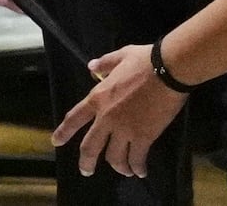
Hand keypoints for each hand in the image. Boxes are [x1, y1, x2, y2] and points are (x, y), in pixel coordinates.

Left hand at [52, 44, 187, 178]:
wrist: (169, 69)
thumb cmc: (146, 60)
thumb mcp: (121, 55)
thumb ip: (105, 63)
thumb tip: (91, 67)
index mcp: (98, 97)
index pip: (75, 118)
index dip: (64, 131)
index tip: (56, 142)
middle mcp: (106, 118)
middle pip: (90, 147)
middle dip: (87, 162)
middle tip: (87, 171)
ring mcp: (124, 130)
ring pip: (114, 157)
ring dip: (118, 167)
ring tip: (123, 171)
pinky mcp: (143, 137)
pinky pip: (137, 158)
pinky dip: (137, 167)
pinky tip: (140, 171)